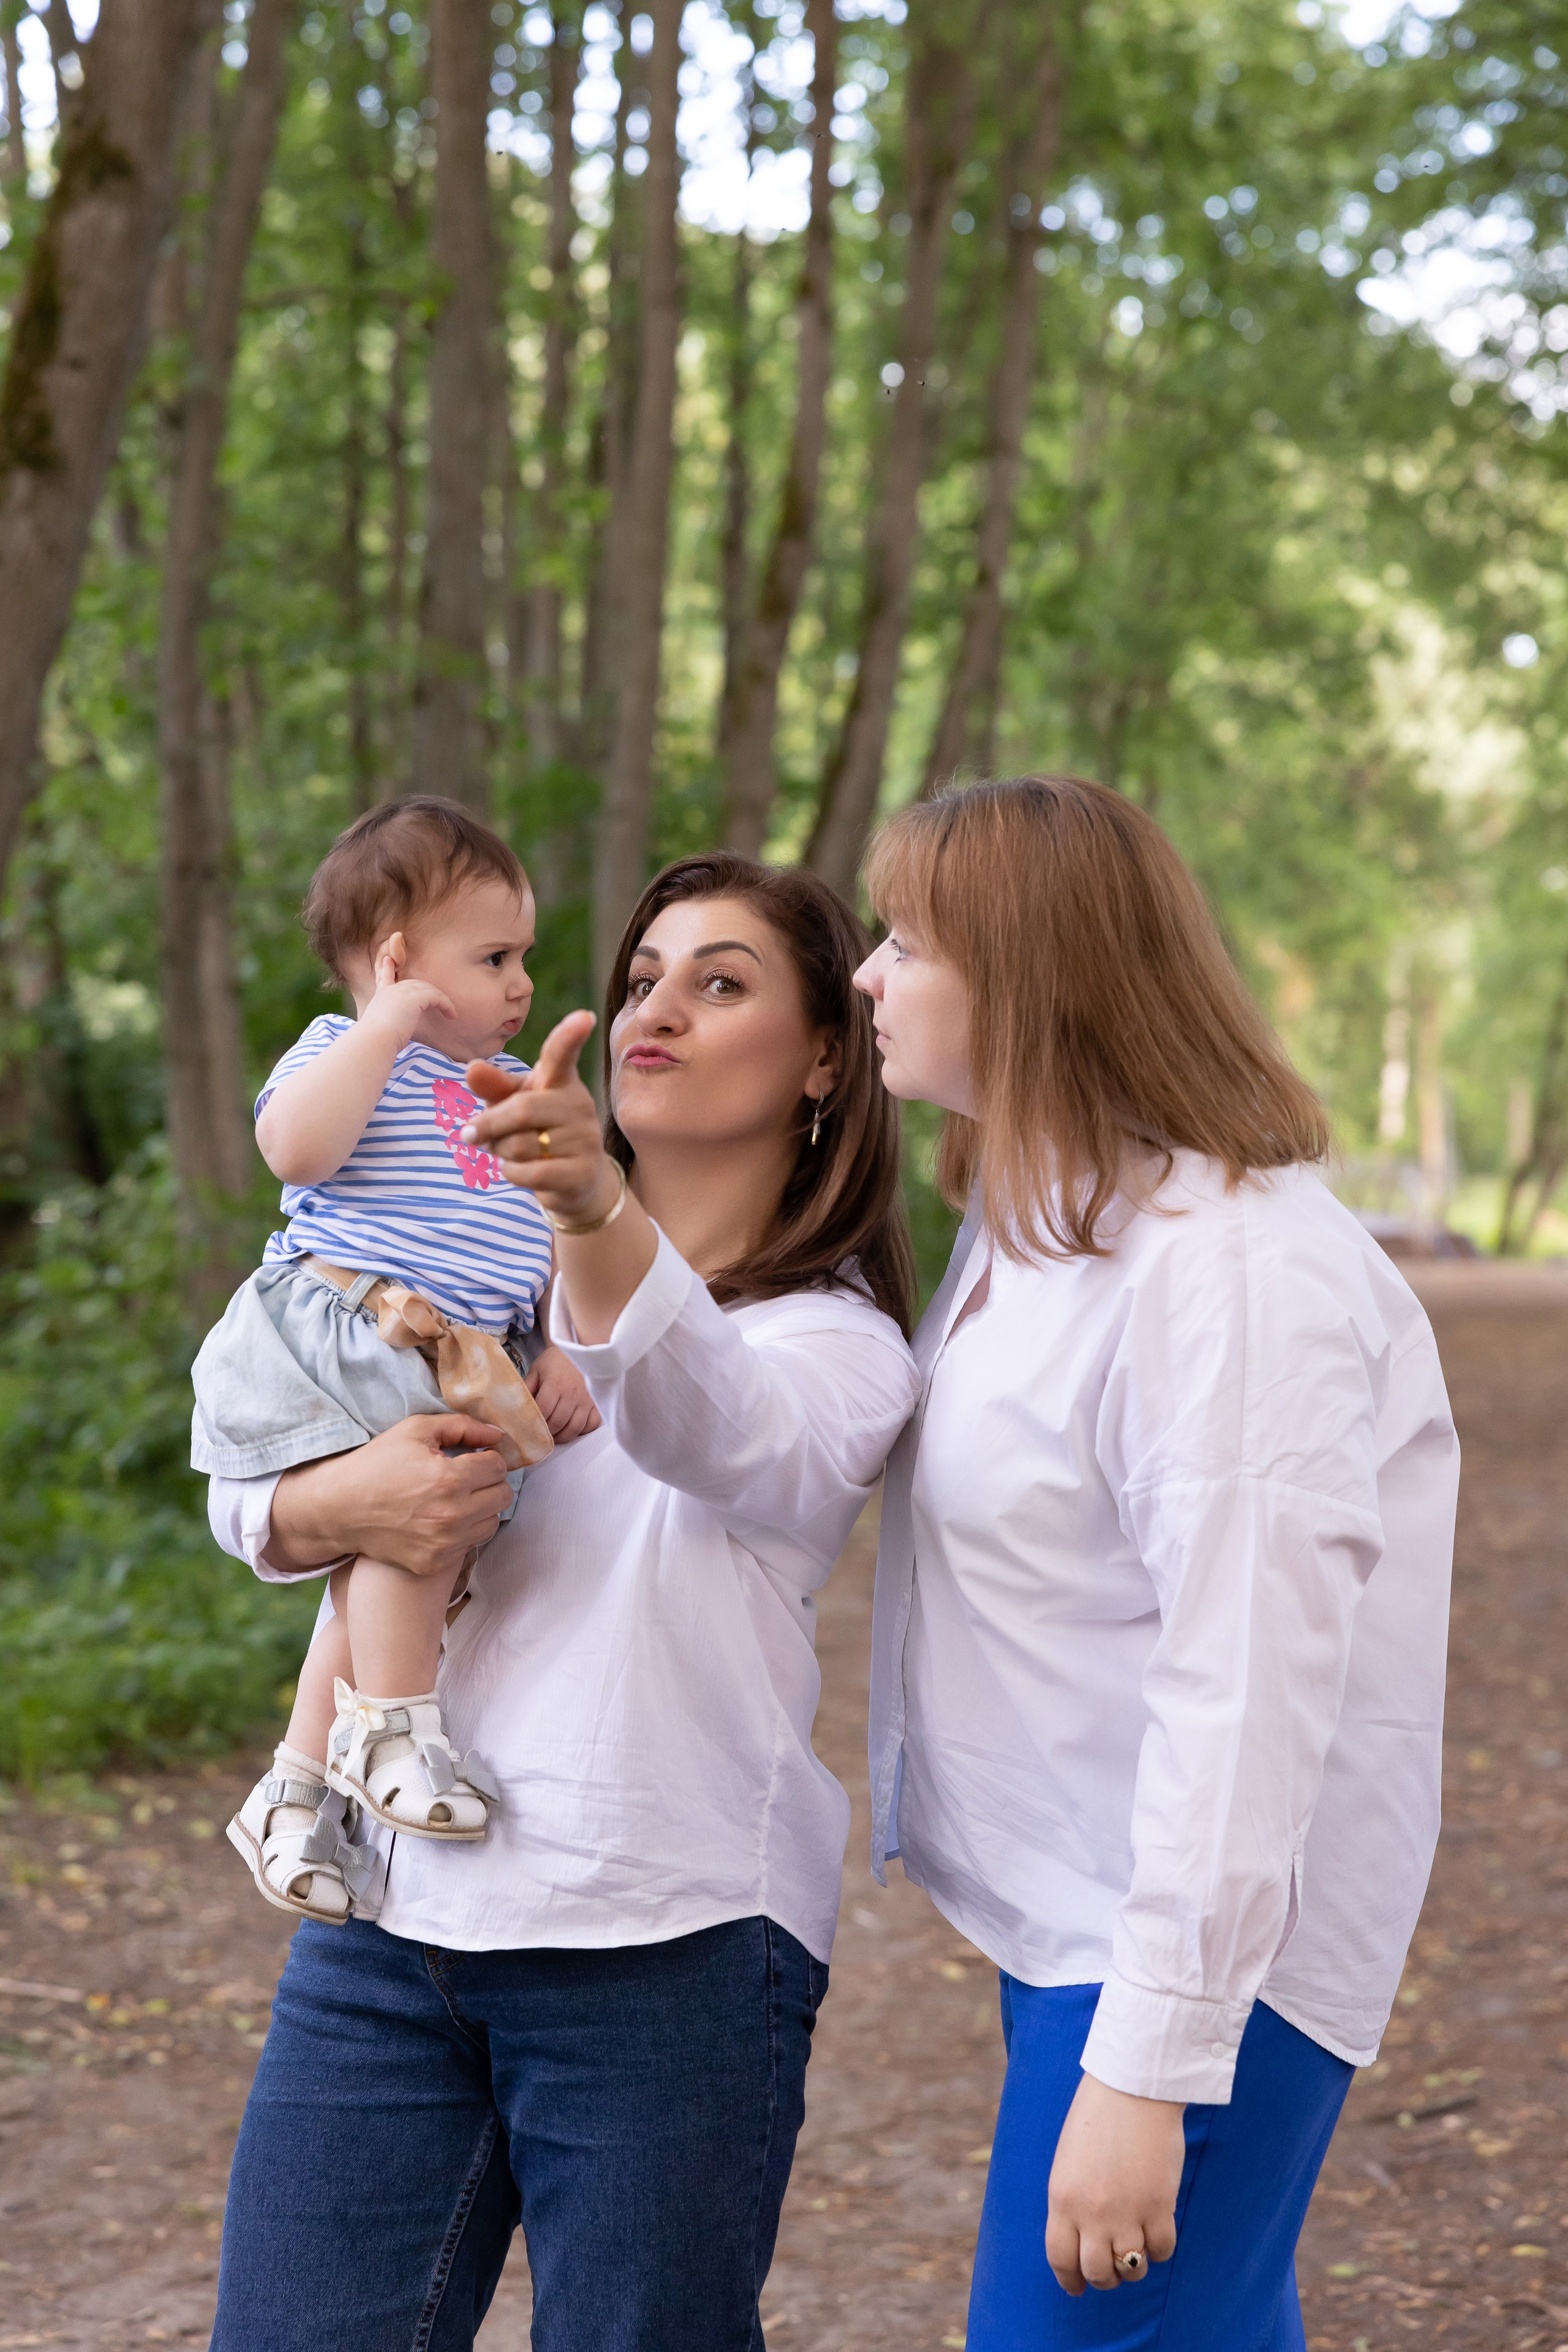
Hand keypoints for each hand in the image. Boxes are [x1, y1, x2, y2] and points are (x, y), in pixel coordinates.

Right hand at [269, 1415, 513, 1578]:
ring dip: (481, 1508)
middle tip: (466, 1477)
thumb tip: (497, 1435)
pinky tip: (441, 1519)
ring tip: (456, 1498)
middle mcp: (452, 1516)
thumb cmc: (376, 1464)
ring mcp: (444, 1544)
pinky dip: (463, 1531)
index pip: (498, 1467)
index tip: (469, 1459)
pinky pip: (470, 1545)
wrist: (339, 1509)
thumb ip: (462, 1426)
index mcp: (450, 1479)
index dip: (486, 1458)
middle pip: (502, 1496)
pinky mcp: (434, 1563)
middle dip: (488, 1482)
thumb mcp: (415, 1430)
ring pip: (491, 1522)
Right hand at [361, 929, 456, 1048]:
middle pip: (414, 984)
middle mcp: (392, 990)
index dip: (387, 969)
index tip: (388, 960)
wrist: (375, 1038)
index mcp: (381, 996)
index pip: (385, 978)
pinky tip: (451, 1015)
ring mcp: (403, 992)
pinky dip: (446, 1005)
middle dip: (428, 992)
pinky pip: (436, 997)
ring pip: (428, 989)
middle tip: (441, 1002)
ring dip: (441, 1001)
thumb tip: (395, 1032)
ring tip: (450, 1013)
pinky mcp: (415, 998)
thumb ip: (389, 1023)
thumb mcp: (380, 1027)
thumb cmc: (377, 1039)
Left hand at [463, 1010, 617, 1225]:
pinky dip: (511, 1174)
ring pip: (520, 1145)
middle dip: (488, 1125)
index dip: (570, 1036)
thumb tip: (472, 1068)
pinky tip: (519, 1170)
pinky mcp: (582, 1171)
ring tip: (506, 1152)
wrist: (575, 1178)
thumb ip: (494, 1086)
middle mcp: (579, 1104)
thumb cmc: (537, 1128)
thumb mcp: (514, 1101)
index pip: (562, 1054)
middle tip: (470, 1134)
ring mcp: (585, 1138)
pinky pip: (529, 1173)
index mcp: (560, 1080)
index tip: (584, 1017)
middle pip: (522, 1109)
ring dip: (499, 1151)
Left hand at [527, 1344, 601, 1441]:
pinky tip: (572, 1428)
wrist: (579, 1349)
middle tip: (541, 1433)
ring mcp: (587, 1399)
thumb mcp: (536, 1370)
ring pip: (574, 1428)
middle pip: (558, 1423)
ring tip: (554, 1435)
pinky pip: (592, 1424)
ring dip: (562, 1436)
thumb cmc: (555, 1361)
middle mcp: (572, 1393)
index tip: (530, 1426)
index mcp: (555, 1384)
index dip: (535, 1422)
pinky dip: (581, 1431)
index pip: (543, 1411)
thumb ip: (527, 1388)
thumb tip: (517, 1408)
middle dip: (547, 1432)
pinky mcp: (597, 1403)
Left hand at [1045, 2075, 1183, 2295]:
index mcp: (1062, 2198)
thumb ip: (1071, 2201)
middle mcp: (1091, 2212)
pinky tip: (1158, 2230)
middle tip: (1113, 2267)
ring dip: (1134, 2265)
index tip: (1077, 2286)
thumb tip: (1080, 2237)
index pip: (1059, 2258)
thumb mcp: (1067, 2162)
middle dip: (1106, 2277)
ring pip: (1131, 2268)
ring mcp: (1126, 2212)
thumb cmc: (1096, 2117)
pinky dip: (1160, 2248)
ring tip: (1137, 2248)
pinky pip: (1161, 2250)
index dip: (1070, 2279)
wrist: (1131, 2089)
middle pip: (1097, 2272)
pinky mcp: (1159, 2205)